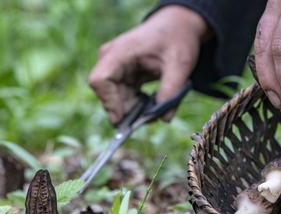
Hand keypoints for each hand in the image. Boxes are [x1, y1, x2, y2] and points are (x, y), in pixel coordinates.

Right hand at [89, 6, 208, 123]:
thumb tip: (164, 119)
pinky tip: (153, 101)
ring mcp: (115, 68)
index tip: (124, 119)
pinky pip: (124, 97)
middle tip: (150, 117)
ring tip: (157, 106)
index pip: (100, 80)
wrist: (177, 27)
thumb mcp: (180, 64)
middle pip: (107, 94)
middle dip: (127, 110)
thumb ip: (171, 91)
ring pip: (116, 99)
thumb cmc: (177, 39)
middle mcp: (111, 60)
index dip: (109, 102)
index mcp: (120, 52)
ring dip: (134, 108)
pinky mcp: (122, 76)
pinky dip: (137, 104)